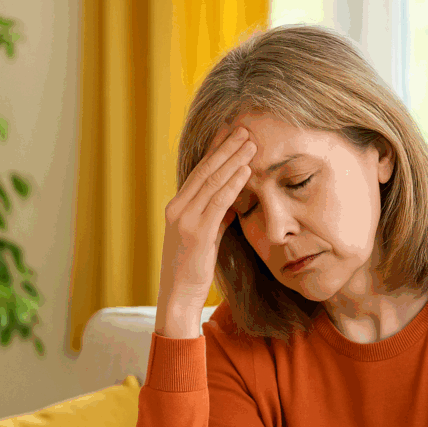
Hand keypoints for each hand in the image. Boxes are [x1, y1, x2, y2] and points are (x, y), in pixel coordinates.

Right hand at [158, 122, 256, 313]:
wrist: (178, 297)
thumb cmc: (192, 271)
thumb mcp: (205, 239)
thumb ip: (215, 219)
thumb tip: (231, 204)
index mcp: (177, 208)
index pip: (199, 172)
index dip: (215, 151)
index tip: (230, 133)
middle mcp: (177, 208)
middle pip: (205, 170)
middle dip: (226, 147)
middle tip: (244, 128)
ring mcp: (185, 219)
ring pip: (212, 181)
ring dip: (233, 159)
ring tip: (250, 142)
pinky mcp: (196, 232)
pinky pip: (218, 201)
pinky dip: (233, 183)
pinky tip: (246, 170)